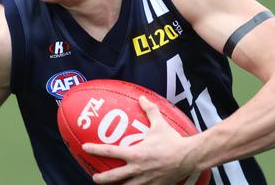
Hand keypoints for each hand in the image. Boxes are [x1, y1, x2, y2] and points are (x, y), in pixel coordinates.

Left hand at [83, 96, 199, 184]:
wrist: (189, 157)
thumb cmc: (173, 141)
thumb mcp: (159, 124)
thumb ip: (149, 111)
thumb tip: (142, 98)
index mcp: (135, 154)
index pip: (110, 151)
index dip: (95, 149)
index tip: (85, 148)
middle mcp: (137, 169)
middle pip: (113, 178)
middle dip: (101, 179)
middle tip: (95, 177)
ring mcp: (145, 181)